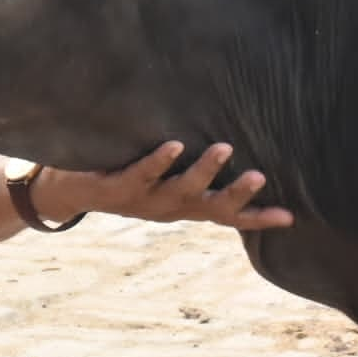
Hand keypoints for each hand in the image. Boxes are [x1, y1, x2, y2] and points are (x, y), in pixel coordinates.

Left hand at [27, 142, 291, 232]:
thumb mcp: (162, 177)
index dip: (257, 218)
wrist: (66, 192)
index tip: (291, 217)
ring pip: (179, 189)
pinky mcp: (116, 188)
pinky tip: (173, 144)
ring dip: (202, 171)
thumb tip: (227, 139)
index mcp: (183, 206)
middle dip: (236, 193)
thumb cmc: (125, 176)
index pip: (227, 216)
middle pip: (209, 206)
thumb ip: (190, 168)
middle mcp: (168, 207)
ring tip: (223, 147)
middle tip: (261, 175)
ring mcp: (143, 200)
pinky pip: (140, 173)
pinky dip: (157, 161)